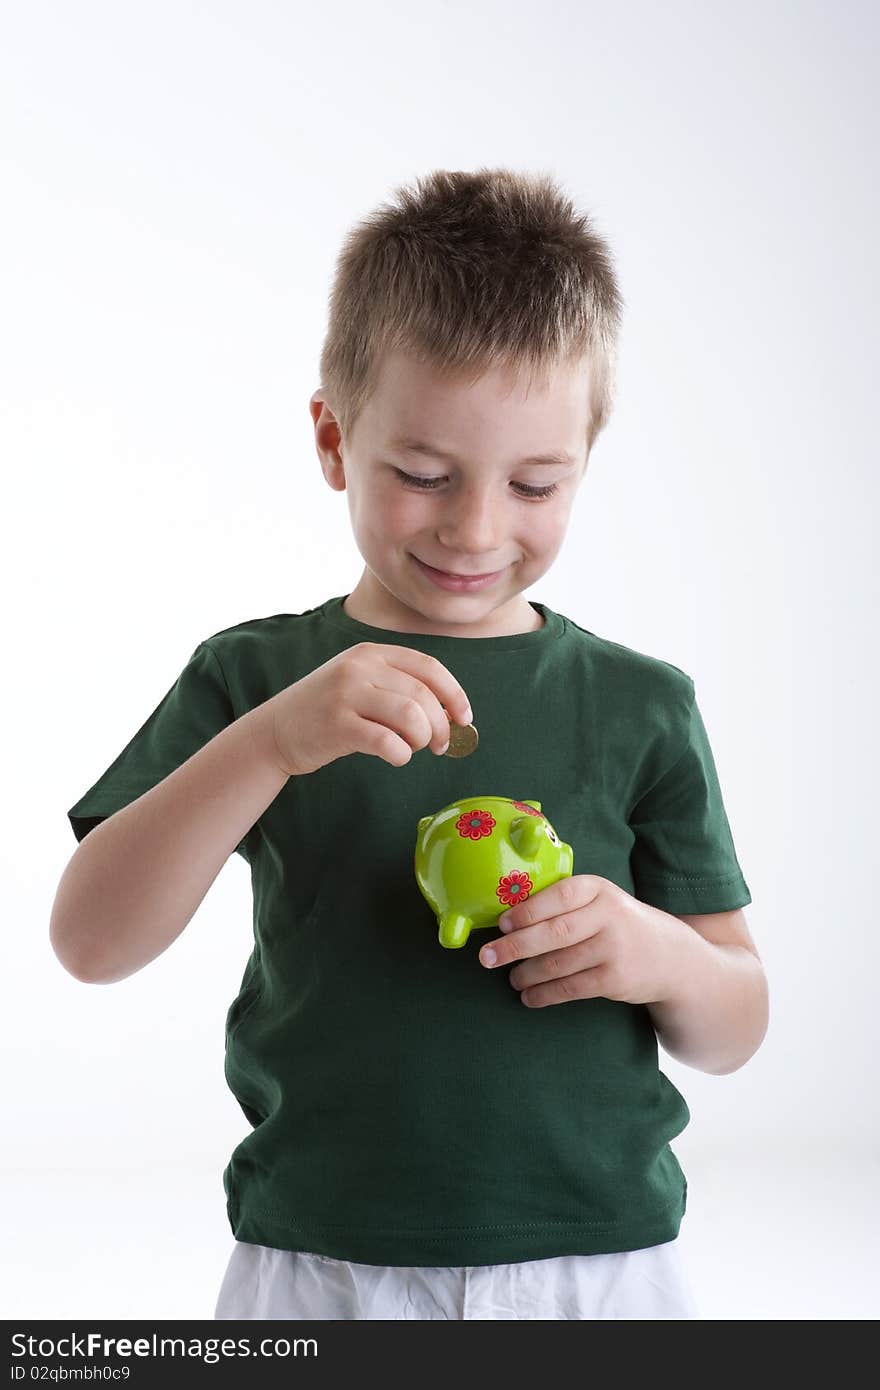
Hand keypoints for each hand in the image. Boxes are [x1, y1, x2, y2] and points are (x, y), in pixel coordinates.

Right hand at [262, 642, 472, 775]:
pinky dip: (401, 755)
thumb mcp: (359, 683)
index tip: (465, 718)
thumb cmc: (327, 712)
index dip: (454, 694)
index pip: (428, 667)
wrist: (274, 731)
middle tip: (440, 745)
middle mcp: (359, 667)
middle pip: (423, 695)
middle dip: (441, 725)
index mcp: (370, 653)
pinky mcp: (337, 725)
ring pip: (410, 717)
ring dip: (422, 740)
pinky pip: (387, 742)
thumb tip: (450, 713)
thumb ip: (397, 688)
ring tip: (413, 748)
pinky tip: (395, 757)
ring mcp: (345, 694)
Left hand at [479, 874, 685, 1007]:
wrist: (670, 956)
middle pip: (554, 932)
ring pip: (558, 963)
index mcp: (598, 889)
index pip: (559, 895)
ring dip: (526, 974)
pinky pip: (571, 988)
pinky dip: (544, 994)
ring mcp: (614, 949)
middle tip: (487, 958)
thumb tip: (507, 917)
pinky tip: (530, 996)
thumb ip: (564, 903)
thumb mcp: (600, 901)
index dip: (527, 910)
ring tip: (511, 978)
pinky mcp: (615, 979)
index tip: (501, 924)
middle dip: (515, 946)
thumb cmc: (618, 923)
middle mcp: (609, 916)